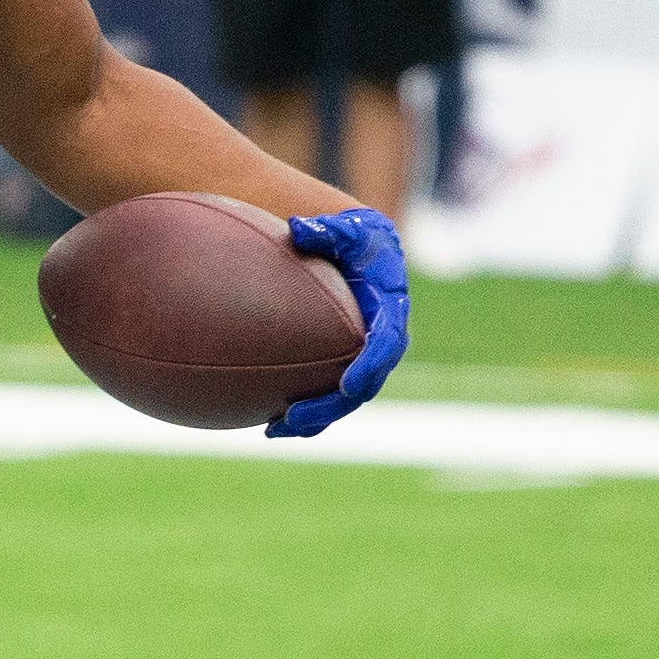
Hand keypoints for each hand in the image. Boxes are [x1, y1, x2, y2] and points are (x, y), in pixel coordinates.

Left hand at [273, 206, 407, 437]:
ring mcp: (365, 361)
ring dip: (312, 420)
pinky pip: (326, 397)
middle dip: (330, 406)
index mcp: (390, 312)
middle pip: (362, 386)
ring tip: (275, 429)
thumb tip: (298, 228)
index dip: (369, 367)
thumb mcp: (346, 228)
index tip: (349, 385)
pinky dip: (302, 413)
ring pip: (342, 401)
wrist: (364, 253)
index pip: (386, 346)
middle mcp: (382, 343)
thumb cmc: (355, 238)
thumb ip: (325, 230)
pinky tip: (268, 423)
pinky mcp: (344, 368)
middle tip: (295, 417)